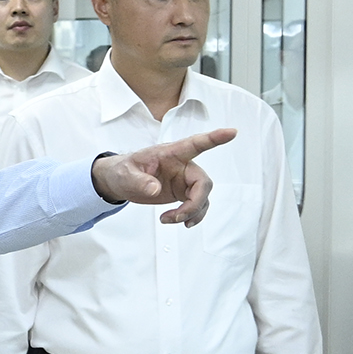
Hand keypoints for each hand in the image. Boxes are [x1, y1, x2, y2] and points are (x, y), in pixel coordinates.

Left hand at [90, 128, 236, 225]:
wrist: (120, 181)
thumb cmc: (124, 170)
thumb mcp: (126, 174)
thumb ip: (140, 181)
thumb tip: (154, 189)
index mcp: (171, 153)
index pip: (196, 144)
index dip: (215, 138)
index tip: (232, 132)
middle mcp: (182, 165)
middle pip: (203, 182)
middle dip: (195, 203)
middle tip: (177, 216)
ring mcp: (185, 180)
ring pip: (203, 197)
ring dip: (191, 212)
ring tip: (170, 219)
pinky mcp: (183, 193)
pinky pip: (197, 205)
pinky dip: (191, 216)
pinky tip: (179, 221)